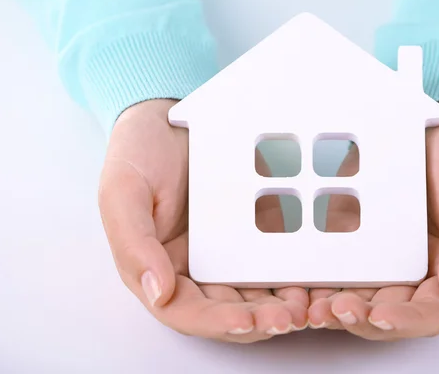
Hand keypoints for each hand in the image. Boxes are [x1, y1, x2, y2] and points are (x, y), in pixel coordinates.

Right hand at [98, 99, 307, 342]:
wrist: (171, 115)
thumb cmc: (138, 152)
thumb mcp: (123, 192)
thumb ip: (134, 244)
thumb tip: (158, 293)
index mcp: (160, 267)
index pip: (187, 310)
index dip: (216, 322)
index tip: (246, 322)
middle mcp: (196, 268)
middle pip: (228, 308)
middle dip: (259, 321)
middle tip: (289, 318)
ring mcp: (228, 251)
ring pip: (256, 292)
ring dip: (280, 305)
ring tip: (307, 305)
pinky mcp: (254, 231)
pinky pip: (275, 257)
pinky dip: (294, 273)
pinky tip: (315, 276)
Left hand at [308, 101, 438, 339]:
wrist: (434, 113)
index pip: (432, 311)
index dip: (406, 321)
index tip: (380, 316)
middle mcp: (416, 267)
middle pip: (388, 309)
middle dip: (361, 319)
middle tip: (333, 311)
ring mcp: (382, 251)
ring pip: (359, 293)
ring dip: (335, 307)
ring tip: (312, 306)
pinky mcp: (354, 232)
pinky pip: (334, 259)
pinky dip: (319, 275)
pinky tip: (299, 280)